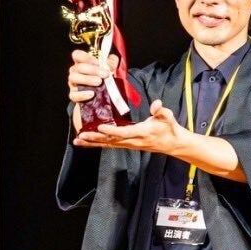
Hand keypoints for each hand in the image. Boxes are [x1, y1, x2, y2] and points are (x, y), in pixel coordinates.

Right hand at [68, 48, 116, 107]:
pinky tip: (92, 94)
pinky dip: (82, 95)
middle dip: (93, 70)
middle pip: (78, 67)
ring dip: (87, 79)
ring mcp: (72, 84)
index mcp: (82, 62)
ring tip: (99, 82)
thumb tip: (110, 65)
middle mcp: (75, 72)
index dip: (86, 57)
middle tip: (105, 74)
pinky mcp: (73, 95)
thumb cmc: (103, 77)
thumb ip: (111, 62)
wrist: (101, 96)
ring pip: (73, 78)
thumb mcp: (110, 67)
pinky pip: (73, 95)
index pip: (77, 55)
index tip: (98, 62)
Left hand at [74, 98, 189, 154]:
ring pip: (108, 144)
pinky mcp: (126, 144)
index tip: (100, 127)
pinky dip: (97, 144)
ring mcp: (129, 144)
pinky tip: (86, 142)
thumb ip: (161, 111)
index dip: (112, 131)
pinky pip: (110, 145)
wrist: (172, 144)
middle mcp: (133, 141)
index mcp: (141, 133)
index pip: (124, 133)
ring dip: (93, 143)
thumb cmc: (169, 129)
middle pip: (111, 141)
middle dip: (95, 139)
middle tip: (81, 136)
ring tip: (78, 140)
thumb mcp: (168, 118)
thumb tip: (157, 104)